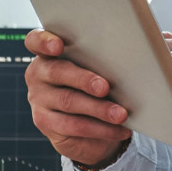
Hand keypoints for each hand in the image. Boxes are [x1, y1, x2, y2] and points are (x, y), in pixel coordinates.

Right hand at [24, 29, 130, 165]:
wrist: (91, 127)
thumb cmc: (97, 89)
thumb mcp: (99, 72)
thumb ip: (105, 62)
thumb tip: (135, 58)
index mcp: (49, 54)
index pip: (36, 41)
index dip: (44, 41)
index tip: (58, 46)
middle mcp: (39, 74)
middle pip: (57, 71)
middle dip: (84, 79)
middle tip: (105, 87)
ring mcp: (39, 99)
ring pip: (68, 101)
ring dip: (98, 109)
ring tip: (121, 114)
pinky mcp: (45, 122)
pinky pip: (74, 126)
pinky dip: (101, 128)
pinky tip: (119, 130)